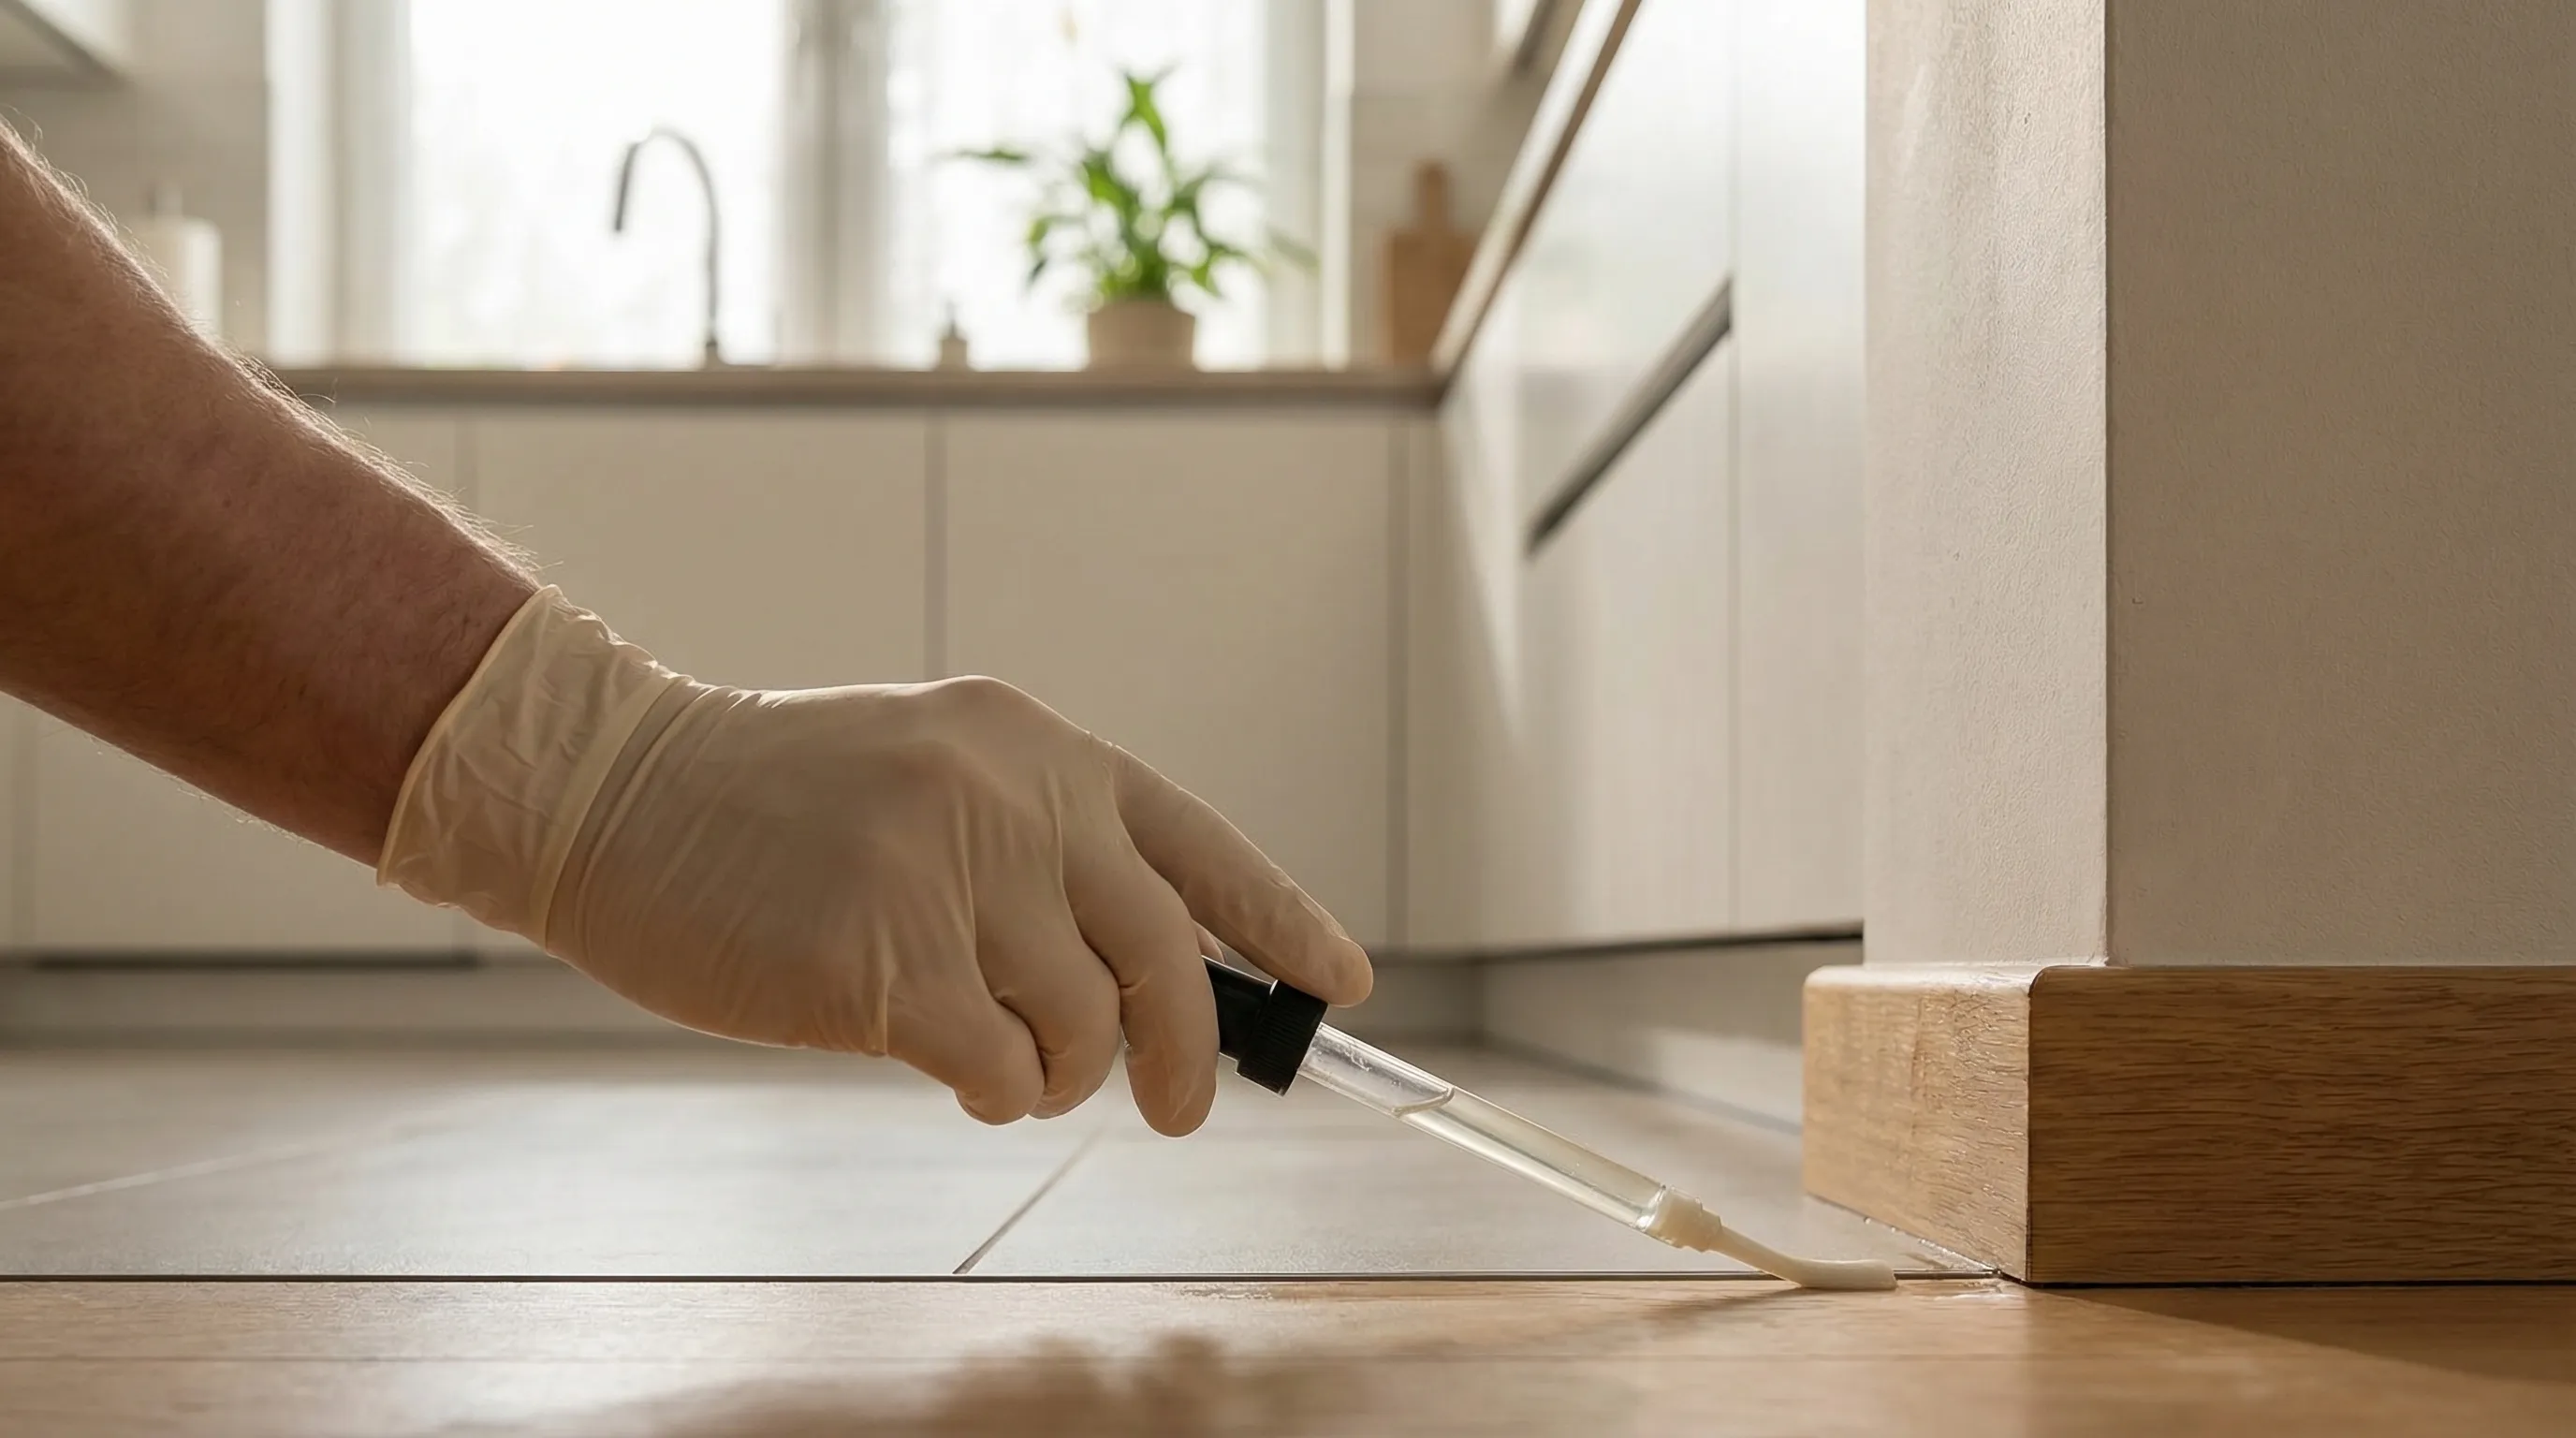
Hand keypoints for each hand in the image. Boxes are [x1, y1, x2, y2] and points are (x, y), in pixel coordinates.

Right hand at [378, 589, 1371, 1134]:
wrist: (616, 792)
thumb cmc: (773, 808)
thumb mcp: (932, 779)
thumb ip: (1039, 860)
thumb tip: (1148, 996)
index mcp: (1038, 749)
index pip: (1199, 846)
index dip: (1283, 923)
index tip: (1342, 984)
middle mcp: (1013, 799)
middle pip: (1166, 956)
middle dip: (1189, 1053)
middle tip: (1176, 1110)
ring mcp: (950, 873)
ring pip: (1082, 1027)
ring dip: (1056, 1073)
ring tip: (996, 1062)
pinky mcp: (886, 959)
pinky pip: (1001, 1067)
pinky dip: (994, 1089)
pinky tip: (950, 1069)